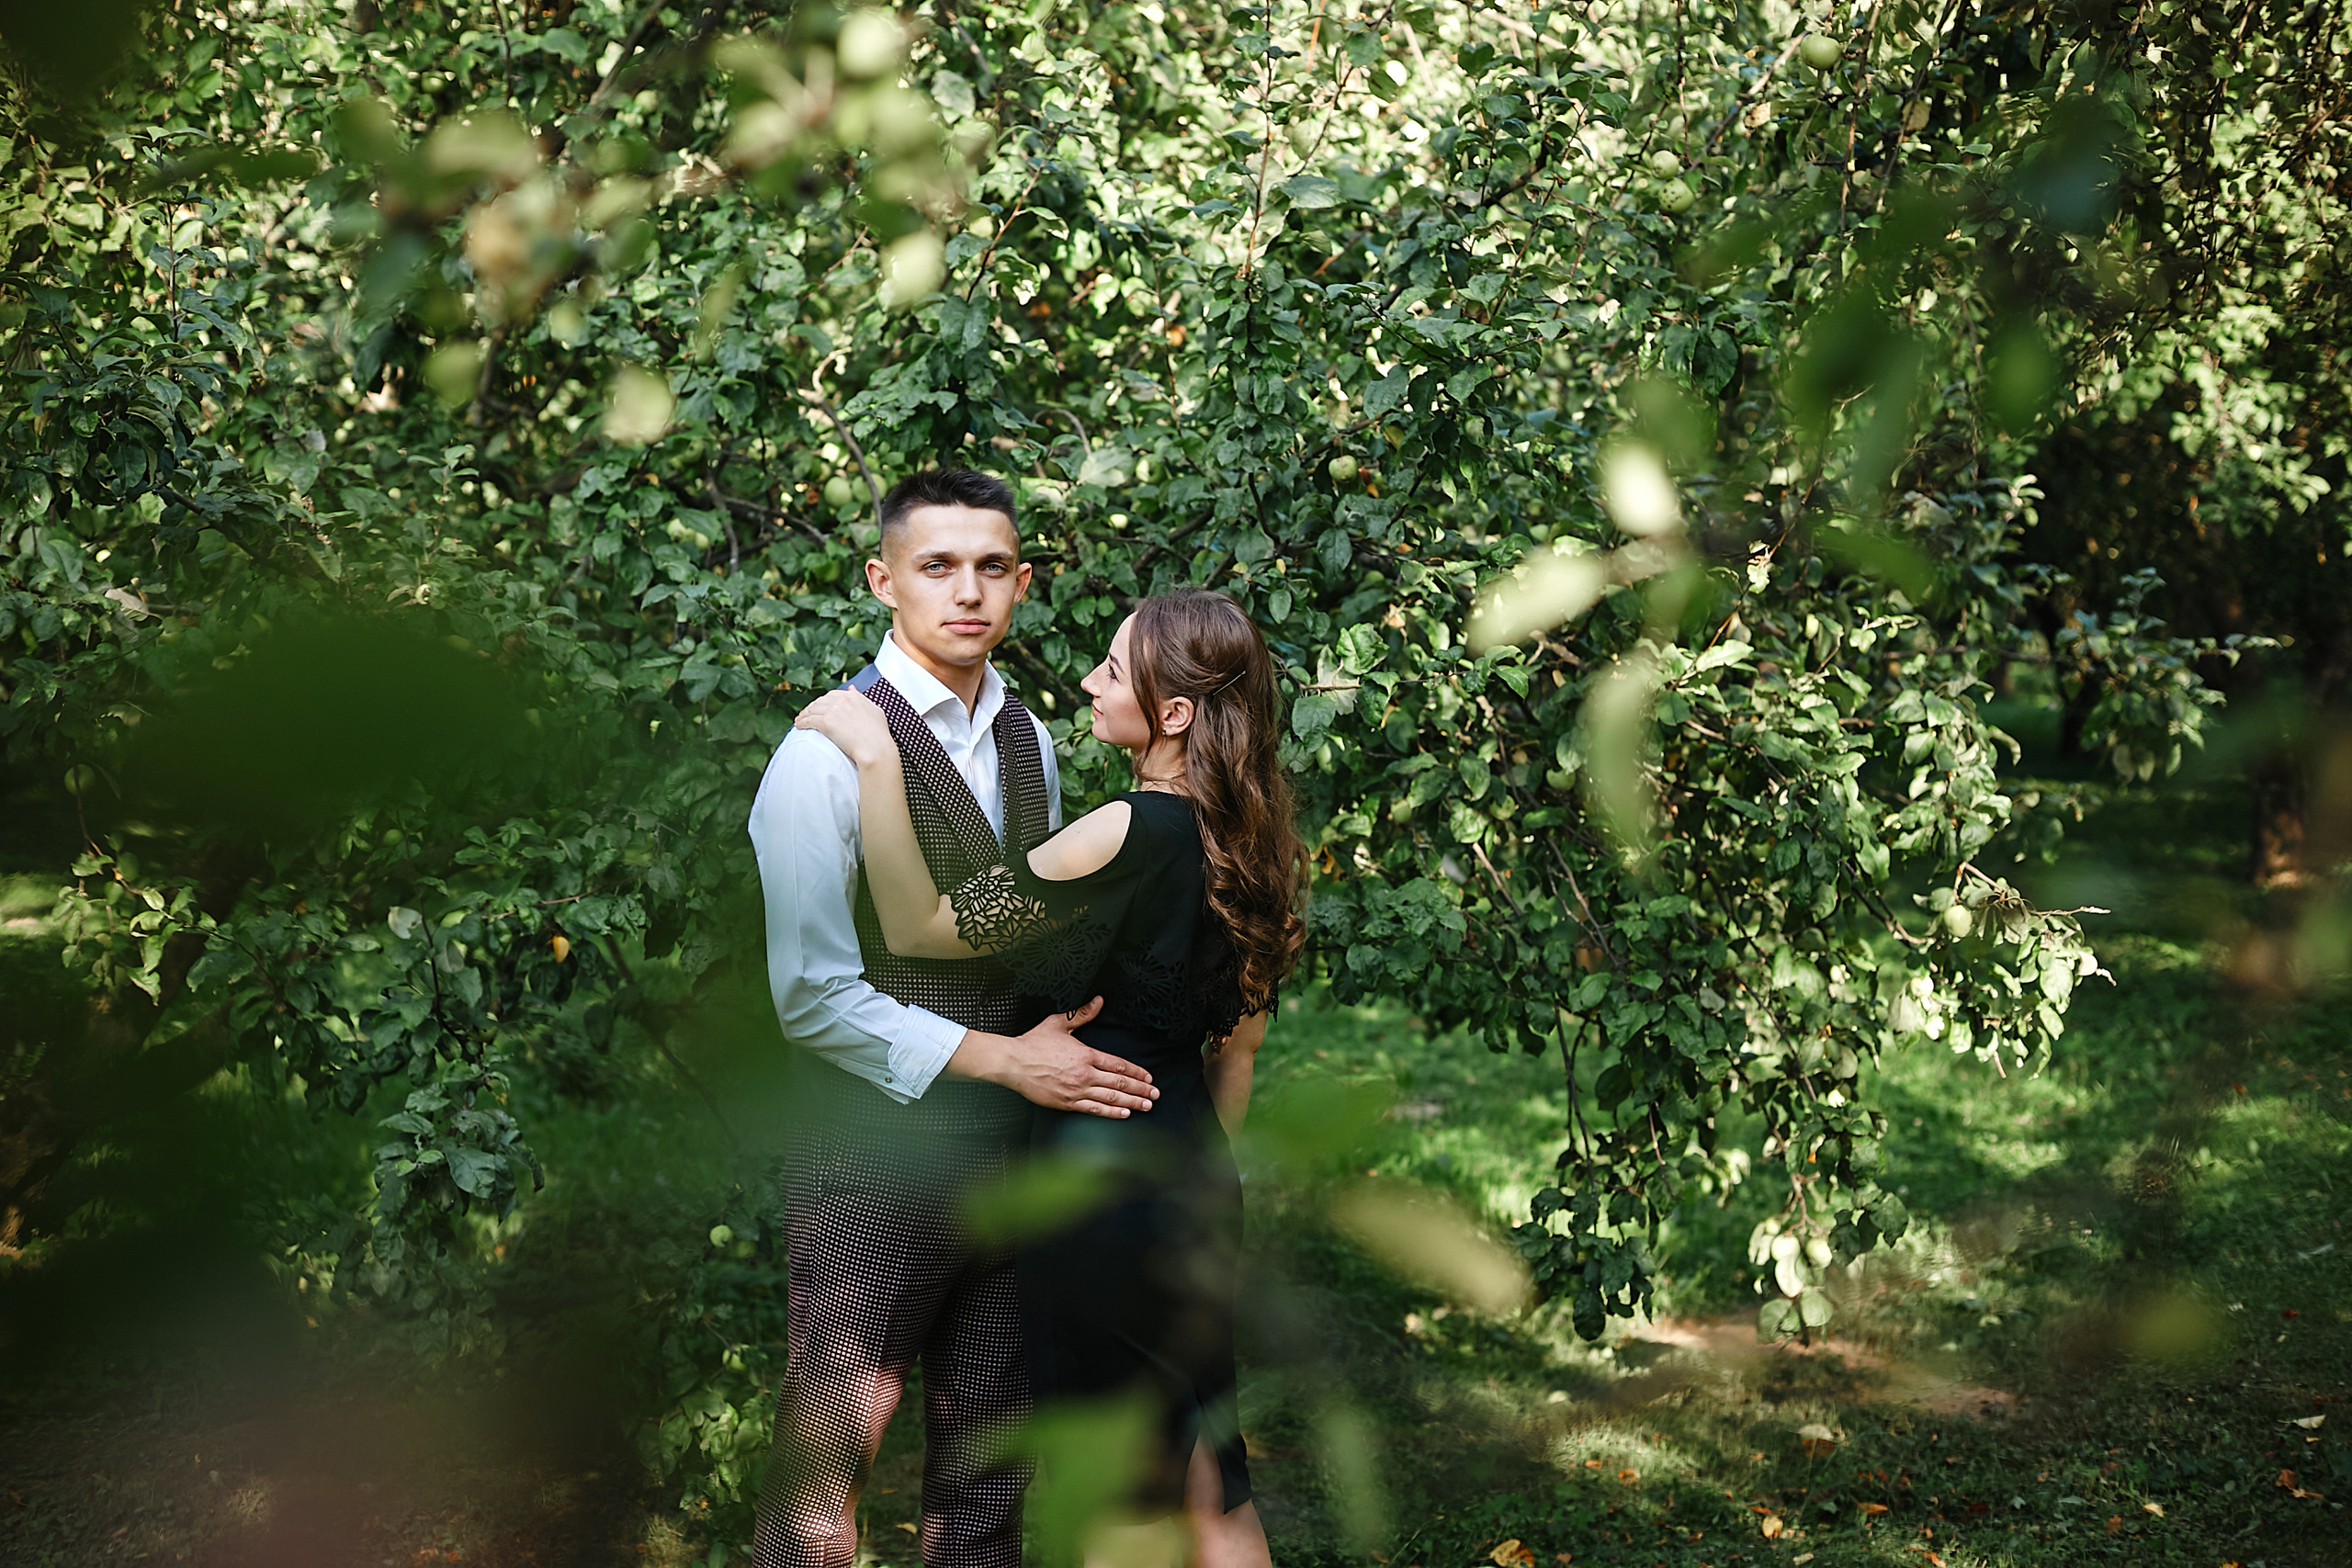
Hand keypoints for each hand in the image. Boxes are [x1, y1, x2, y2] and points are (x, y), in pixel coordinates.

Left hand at [795, 688, 895, 768]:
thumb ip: (862, 699)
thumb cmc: (878, 735)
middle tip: (806, 714)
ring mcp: (834, 710)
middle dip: (812, 707)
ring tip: (799, 720)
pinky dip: (801, 722)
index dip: (823, 701)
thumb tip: (852, 688)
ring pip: (812, 710)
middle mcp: (843, 700)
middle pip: (820, 701)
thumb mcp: (875, 711)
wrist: (875, 749)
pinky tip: (798, 725)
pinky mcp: (826, 722)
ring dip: (804, 714)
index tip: (819, 707)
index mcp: (854, 697)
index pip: (833, 695)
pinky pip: (809, 720)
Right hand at [949, 997, 1159, 1117]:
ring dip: (1131, 1103)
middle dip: (1141, 1089)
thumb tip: (1099, 1000)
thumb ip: (1082, 1014)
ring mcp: (1076, 1090)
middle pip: (1120, 1083)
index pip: (1118, 1064)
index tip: (1149, 1077)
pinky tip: (1123, 1114)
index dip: (1136, 1072)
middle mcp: (1085, 1074)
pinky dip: (1110, 1112)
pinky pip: (1093, 1109)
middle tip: (1155, 1095)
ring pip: (1111, 1098)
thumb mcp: (1059, 1023)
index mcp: (1086, 1054)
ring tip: (1146, 1106)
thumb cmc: (1034, 1043)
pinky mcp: (1067, 1102)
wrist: (1013, 1062)